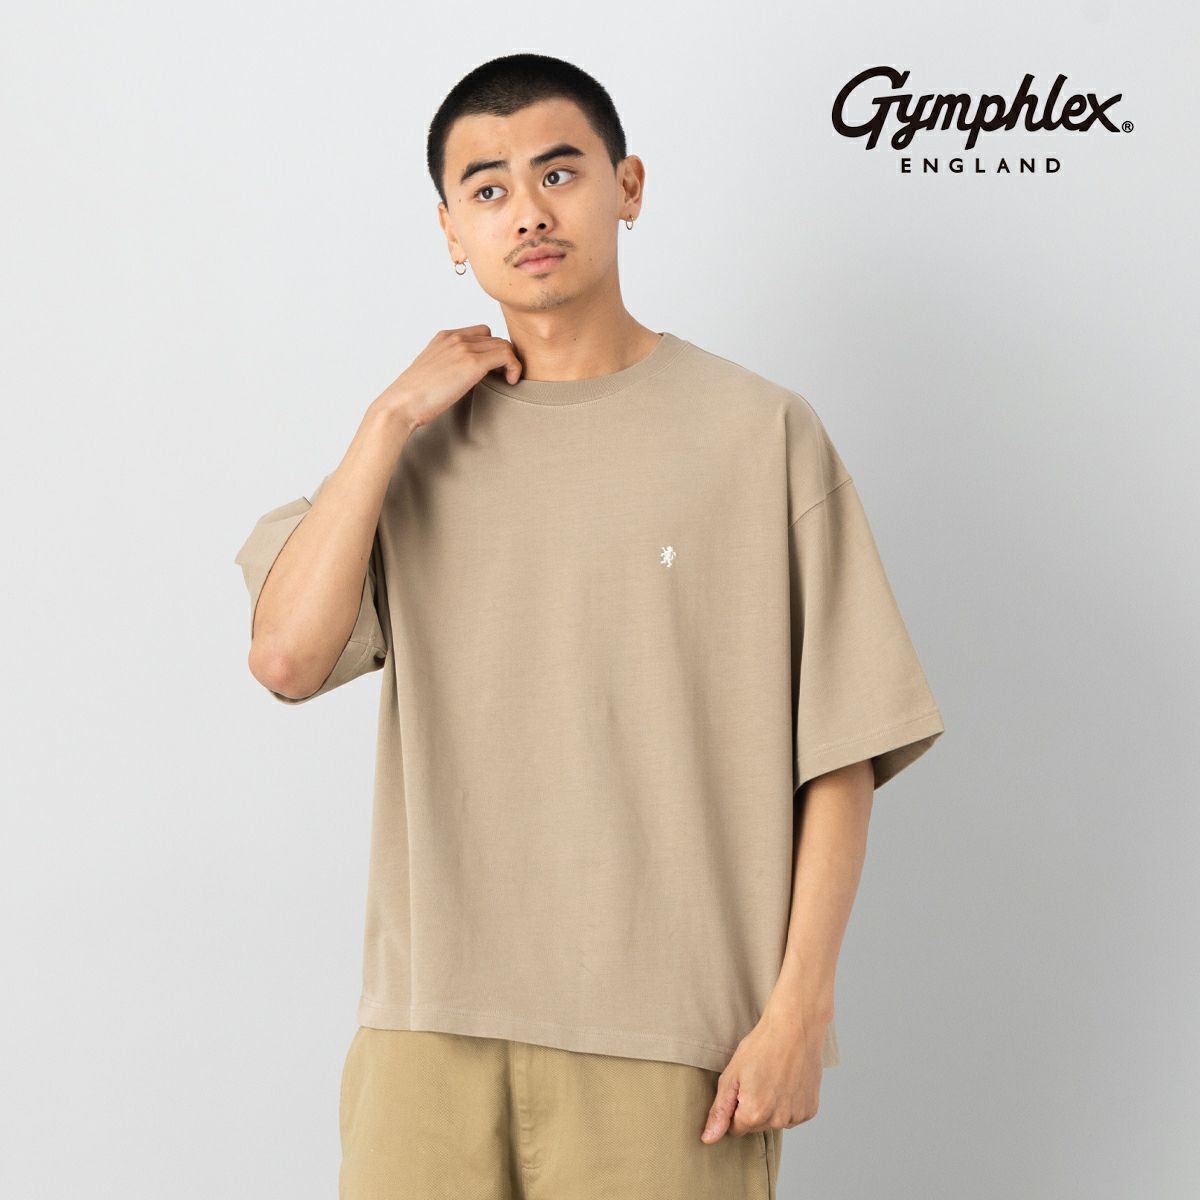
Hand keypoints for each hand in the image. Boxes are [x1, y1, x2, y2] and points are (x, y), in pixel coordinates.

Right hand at [374, 325, 522, 432]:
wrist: (402, 404)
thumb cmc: (415, 397)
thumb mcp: (434, 372)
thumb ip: (452, 366)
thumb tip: (469, 378)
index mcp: (445, 337)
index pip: (482, 332)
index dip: (491, 350)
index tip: (492, 370)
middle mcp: (455, 338)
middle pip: (495, 338)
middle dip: (502, 357)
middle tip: (501, 377)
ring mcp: (463, 348)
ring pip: (504, 345)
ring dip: (510, 362)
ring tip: (506, 380)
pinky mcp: (472, 363)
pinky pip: (507, 355)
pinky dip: (514, 367)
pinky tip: (510, 381)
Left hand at [699, 1005, 828, 1143]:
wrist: (795, 1027)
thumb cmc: (761, 1046)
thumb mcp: (732, 1075)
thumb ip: (719, 1111)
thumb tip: (708, 1139)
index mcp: (754, 1114)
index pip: (735, 1128)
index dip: (735, 1106)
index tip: (742, 1085)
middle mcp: (777, 1121)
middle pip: (755, 1126)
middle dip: (753, 1107)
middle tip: (758, 1077)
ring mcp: (796, 1117)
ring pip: (774, 1121)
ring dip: (772, 1107)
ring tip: (774, 1077)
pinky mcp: (810, 1111)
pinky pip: (792, 1115)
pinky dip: (788, 1103)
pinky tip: (788, 1081)